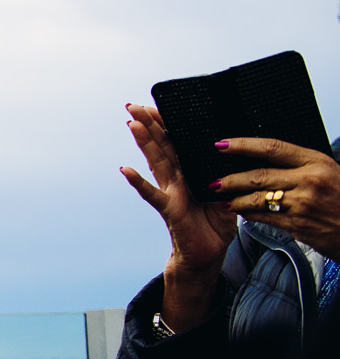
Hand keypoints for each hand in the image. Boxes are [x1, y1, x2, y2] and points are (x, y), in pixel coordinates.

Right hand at [120, 104, 236, 330]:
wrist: (208, 254)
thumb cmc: (216, 223)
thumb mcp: (228, 191)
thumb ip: (225, 172)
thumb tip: (231, 149)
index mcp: (192, 172)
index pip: (179, 141)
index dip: (168, 123)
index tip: (157, 103)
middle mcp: (178, 179)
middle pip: (163, 145)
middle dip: (149, 124)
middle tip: (133, 104)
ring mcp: (171, 193)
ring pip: (157, 162)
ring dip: (144, 142)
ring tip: (131, 122)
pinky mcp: (171, 209)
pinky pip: (153, 194)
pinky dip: (139, 182)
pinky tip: (126, 170)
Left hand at [208, 136, 339, 259]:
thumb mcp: (329, 171)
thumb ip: (301, 165)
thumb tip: (267, 157)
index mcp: (316, 162)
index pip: (272, 148)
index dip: (243, 145)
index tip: (222, 144)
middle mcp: (309, 181)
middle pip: (259, 175)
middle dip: (230, 179)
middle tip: (213, 181)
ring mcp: (302, 204)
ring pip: (257, 199)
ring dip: (235, 200)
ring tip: (223, 199)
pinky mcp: (298, 225)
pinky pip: (264, 218)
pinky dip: (249, 214)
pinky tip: (242, 212)